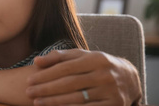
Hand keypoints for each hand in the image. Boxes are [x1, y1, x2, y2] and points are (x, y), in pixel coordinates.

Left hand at [26, 49, 141, 104]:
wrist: (129, 78)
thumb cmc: (97, 65)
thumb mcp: (82, 56)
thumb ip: (59, 57)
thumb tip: (37, 61)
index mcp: (95, 59)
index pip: (65, 68)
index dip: (45, 75)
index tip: (29, 80)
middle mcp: (104, 75)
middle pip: (69, 84)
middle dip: (46, 89)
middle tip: (29, 93)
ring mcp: (111, 92)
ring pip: (77, 99)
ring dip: (54, 102)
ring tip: (37, 103)